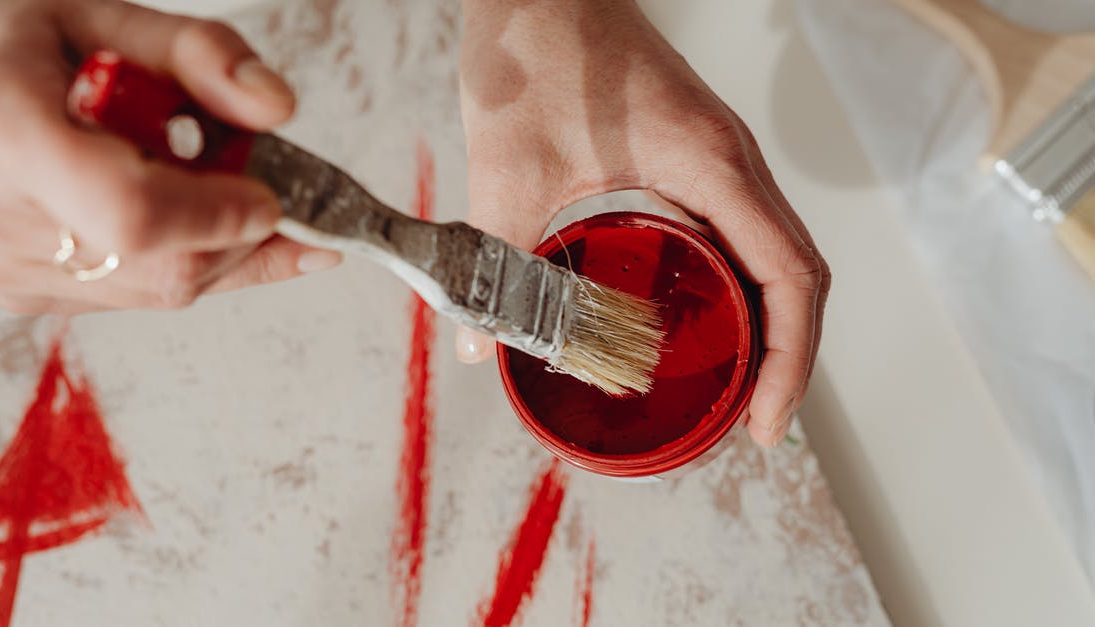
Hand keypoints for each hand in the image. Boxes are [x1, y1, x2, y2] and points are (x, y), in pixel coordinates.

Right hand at [0, 0, 340, 314]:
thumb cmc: (27, 46)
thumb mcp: (114, 17)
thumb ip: (205, 55)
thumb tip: (276, 108)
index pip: (131, 212)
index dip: (217, 216)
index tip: (269, 198)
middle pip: (159, 266)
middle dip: (237, 233)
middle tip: (260, 182)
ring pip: (159, 290)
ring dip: (215, 246)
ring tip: (207, 184)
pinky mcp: (20, 294)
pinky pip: (136, 296)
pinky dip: (180, 259)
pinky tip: (176, 214)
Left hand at [457, 0, 829, 446]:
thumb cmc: (536, 50)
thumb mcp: (508, 165)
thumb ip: (494, 256)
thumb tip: (477, 349)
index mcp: (707, 162)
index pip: (788, 273)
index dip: (791, 357)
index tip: (768, 421)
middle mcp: (732, 160)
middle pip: (798, 275)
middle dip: (789, 358)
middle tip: (753, 425)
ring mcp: (722, 157)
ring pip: (779, 254)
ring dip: (773, 326)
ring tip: (740, 392)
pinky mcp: (699, 156)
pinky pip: (746, 232)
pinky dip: (744, 288)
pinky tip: (707, 325)